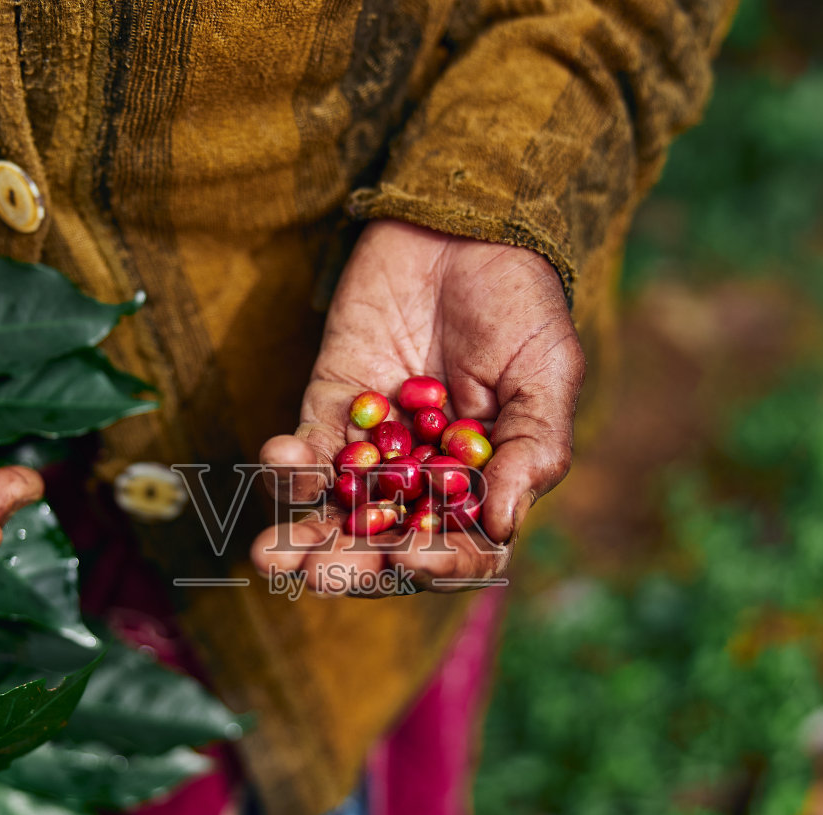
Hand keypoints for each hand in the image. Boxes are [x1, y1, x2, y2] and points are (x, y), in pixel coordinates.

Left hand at [252, 220, 583, 595]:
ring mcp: (374, 451)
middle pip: (384, 544)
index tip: (409, 560)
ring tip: (275, 557)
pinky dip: (288, 466)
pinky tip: (281, 459)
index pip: (460, 549)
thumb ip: (532, 450)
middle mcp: (425, 482)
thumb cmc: (521, 304)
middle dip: (349, 566)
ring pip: (334, 514)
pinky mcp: (330, 410)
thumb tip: (503, 525)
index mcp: (485, 488)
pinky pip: (304, 453)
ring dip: (302, 537)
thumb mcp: (547, 375)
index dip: (436, 565)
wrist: (464, 228)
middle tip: (319, 577)